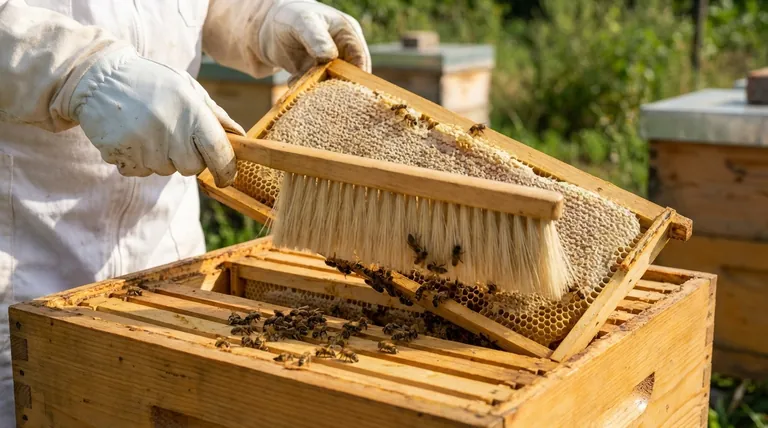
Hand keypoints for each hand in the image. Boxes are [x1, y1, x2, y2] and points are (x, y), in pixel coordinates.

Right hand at [67, 46, 244, 186]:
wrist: (98, 77)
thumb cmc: (151, 82)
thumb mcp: (187, 87)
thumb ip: (214, 114)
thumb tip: (241, 137)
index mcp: (192, 111)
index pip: (219, 153)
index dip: (226, 170)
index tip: (225, 178)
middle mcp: (170, 130)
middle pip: (192, 168)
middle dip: (187, 158)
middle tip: (173, 134)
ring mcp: (144, 144)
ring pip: (165, 170)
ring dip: (161, 157)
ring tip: (148, 129)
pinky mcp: (121, 154)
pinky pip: (139, 171)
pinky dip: (138, 160)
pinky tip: (131, 135)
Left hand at [257, 0, 370, 83]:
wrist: (268, 27)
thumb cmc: (290, 17)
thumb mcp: (303, 22)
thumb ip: (316, 37)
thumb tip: (330, 57)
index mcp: (348, 34)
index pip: (360, 59)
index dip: (356, 77)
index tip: (345, 90)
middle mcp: (342, 51)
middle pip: (349, 76)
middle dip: (336, 87)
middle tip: (320, 92)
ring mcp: (329, 65)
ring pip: (332, 85)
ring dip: (318, 90)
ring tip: (300, 83)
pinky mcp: (316, 76)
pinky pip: (316, 89)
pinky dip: (306, 90)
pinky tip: (293, 81)